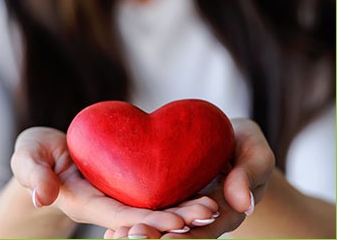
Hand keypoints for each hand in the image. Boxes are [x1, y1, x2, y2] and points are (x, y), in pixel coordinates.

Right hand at [10, 127, 218, 232]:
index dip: (148, 221)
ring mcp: (119, 192)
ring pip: (155, 203)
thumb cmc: (35, 154)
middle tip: (209, 212)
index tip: (177, 223)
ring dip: (183, 206)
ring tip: (214, 204)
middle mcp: (108, 203)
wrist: (48, 151)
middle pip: (146, 215)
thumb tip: (43, 193)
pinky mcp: (127, 179)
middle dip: (177, 217)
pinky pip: (154, 185)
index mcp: (87, 202)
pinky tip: (200, 184)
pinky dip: (176, 188)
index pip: (122, 216)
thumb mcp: (27, 157)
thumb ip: (32, 172)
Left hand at [103, 119, 274, 237]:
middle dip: (157, 238)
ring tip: (116, 237)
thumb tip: (243, 202)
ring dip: (141, 233)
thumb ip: (250, 174)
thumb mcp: (256, 154)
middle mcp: (201, 216)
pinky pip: (151, 209)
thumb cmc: (247, 145)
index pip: (206, 229)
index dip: (188, 236)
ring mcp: (182, 207)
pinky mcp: (169, 196)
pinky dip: (133, 219)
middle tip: (133, 237)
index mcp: (226, 211)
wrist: (229, 137)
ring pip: (161, 227)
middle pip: (179, 234)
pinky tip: (113, 228)